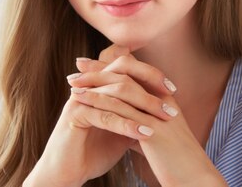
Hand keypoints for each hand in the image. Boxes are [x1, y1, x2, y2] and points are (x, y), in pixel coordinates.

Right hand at [24, 46, 172, 186]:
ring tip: (165, 118)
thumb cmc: (92, 151)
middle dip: (150, 87)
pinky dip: (127, 124)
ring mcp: (80, 98)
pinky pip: (105, 116)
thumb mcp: (120, 129)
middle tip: (172, 100)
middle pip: (122, 74)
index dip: (150, 75)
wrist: (68, 172)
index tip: (173, 89)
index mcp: (98, 85)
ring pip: (116, 95)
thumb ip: (134, 114)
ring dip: (144, 106)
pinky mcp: (74, 114)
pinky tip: (145, 132)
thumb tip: (160, 107)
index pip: (127, 69)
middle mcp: (88, 86)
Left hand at [71, 46, 228, 186]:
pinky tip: (82, 103)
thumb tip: (124, 122)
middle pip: (128, 74)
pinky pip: (121, 110)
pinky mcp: (153, 129)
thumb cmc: (174, 160)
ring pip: (122, 89)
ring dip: (95, 83)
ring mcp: (158, 113)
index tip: (89, 63)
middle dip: (101, 68)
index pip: (134, 72)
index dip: (112, 65)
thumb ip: (141, 123)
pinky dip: (99, 102)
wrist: (193, 179)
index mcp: (163, 98)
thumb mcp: (157, 134)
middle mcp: (162, 100)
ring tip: (73, 82)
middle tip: (78, 65)